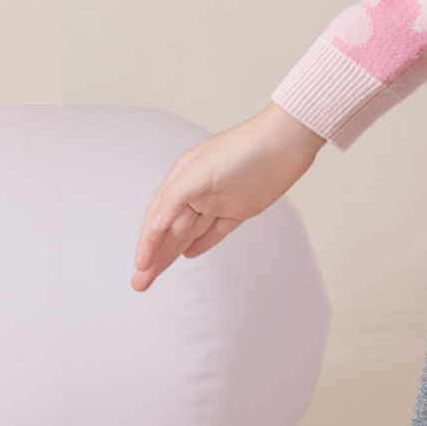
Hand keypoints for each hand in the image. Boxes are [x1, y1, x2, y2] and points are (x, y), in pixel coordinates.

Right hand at [131, 103, 324, 292]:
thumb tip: (156, 223)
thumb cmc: (244, 148)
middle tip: (139, 283)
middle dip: (155, 256)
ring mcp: (219, 201)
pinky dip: (202, 244)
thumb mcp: (203, 169)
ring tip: (154, 276)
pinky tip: (188, 254)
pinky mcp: (239, 210)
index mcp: (184, 177)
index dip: (148, 242)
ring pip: (189, 234)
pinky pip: (215, 232)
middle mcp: (198, 191)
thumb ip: (176, 197)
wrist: (287, 142)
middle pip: (171, 230)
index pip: (159, 216)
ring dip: (172, 255)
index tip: (141, 265)